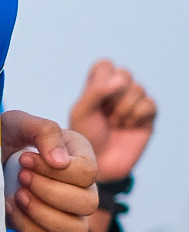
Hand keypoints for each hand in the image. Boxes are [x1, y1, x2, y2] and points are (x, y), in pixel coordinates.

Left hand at [2, 111, 97, 231]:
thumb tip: (61, 162)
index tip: (25, 158)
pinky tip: (9, 205)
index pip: (88, 173)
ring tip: (18, 193)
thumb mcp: (18, 122)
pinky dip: (25, 224)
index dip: (56, 170)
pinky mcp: (41, 227)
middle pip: (88, 204)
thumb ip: (44, 131)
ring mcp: (63, 211)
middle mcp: (79, 186)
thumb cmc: (3, 136)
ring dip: (43, 212)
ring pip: (75, 229)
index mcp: (80, 156)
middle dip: (50, 191)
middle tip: (21, 175)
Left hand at [65, 59, 155, 185]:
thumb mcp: (81, 112)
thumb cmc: (84, 139)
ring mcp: (133, 103)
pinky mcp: (147, 117)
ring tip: (114, 124)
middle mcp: (117, 92)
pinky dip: (136, 115)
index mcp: (97, 87)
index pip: (105, 65)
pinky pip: (149, 103)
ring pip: (138, 88)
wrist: (98, 166)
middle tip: (104, 115)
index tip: (94, 99)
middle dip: (113, 96)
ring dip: (123, 109)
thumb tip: (120, 79)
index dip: (102, 79)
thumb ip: (96, 91)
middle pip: (124, 74)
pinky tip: (127, 127)